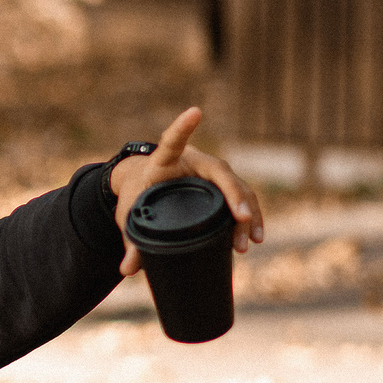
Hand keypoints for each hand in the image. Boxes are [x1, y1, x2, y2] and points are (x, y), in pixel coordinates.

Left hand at [108, 107, 264, 278]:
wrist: (147, 183)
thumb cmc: (137, 194)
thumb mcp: (129, 215)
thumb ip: (130, 240)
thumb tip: (127, 270)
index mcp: (164, 160)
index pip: (173, 141)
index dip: (182, 127)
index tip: (195, 111)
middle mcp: (195, 161)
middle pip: (221, 174)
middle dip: (235, 197)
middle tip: (241, 220)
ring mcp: (212, 174)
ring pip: (238, 189)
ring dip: (247, 214)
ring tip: (249, 242)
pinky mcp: (221, 188)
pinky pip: (241, 199)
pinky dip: (248, 217)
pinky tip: (255, 236)